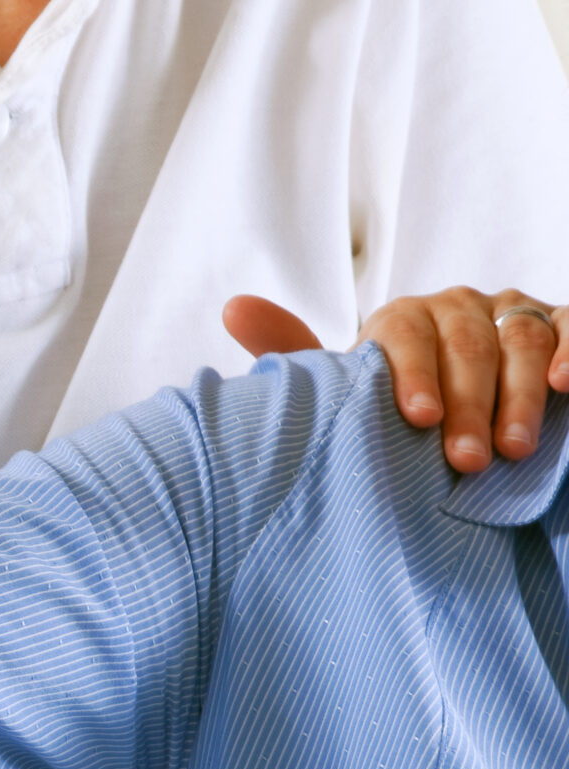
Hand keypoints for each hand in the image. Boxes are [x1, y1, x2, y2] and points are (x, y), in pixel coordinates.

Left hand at [224, 288, 567, 472]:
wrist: (461, 425)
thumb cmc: (397, 413)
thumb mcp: (350, 394)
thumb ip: (298, 357)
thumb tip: (233, 308)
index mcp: (404, 319)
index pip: (405, 332)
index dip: (411, 373)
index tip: (417, 421)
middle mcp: (460, 307)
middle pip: (466, 341)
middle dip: (468, 401)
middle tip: (468, 461)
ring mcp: (517, 314)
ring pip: (521, 338)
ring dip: (518, 394)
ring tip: (514, 449)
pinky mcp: (564, 326)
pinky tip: (565, 386)